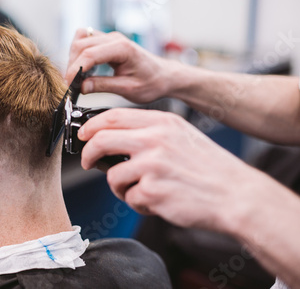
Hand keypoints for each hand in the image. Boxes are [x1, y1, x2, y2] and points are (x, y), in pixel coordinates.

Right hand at [66, 29, 177, 103]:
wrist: (164, 76)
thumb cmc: (151, 82)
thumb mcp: (128, 89)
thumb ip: (103, 86)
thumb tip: (81, 87)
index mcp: (122, 48)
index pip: (90, 54)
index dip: (75, 69)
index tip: (68, 84)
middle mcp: (114, 39)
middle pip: (81, 44)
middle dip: (71, 65)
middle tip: (70, 84)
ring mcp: (110, 38)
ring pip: (80, 40)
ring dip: (73, 57)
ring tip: (76, 77)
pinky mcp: (106, 42)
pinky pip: (85, 40)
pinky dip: (78, 53)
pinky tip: (82, 68)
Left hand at [78, 108, 270, 231]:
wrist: (236, 194)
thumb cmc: (208, 168)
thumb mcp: (180, 135)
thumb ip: (149, 132)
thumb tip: (112, 137)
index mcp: (162, 122)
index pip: (113, 116)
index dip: (91, 126)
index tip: (84, 136)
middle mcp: (155, 140)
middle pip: (101, 140)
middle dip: (88, 153)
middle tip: (88, 162)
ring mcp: (152, 165)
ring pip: (113, 175)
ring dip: (121, 187)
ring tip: (141, 190)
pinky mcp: (152, 190)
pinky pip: (129, 197)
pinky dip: (138, 202)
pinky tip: (158, 201)